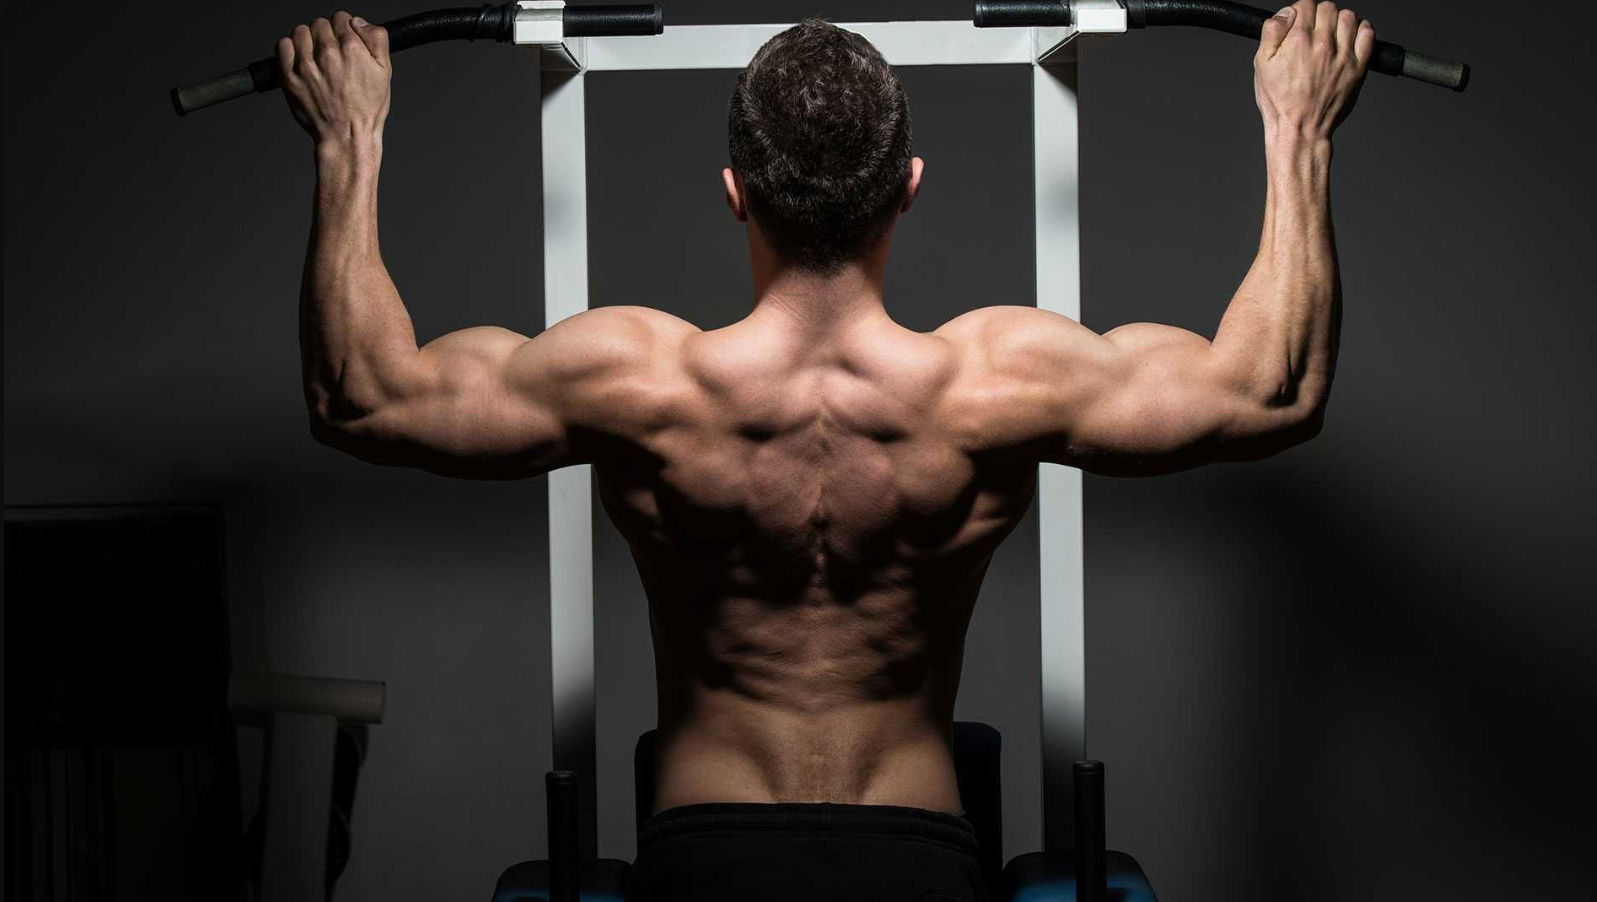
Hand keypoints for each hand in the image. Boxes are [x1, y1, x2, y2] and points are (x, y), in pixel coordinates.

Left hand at [277, 11, 390, 148]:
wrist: (346, 136)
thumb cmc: (366, 108)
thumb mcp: (385, 72)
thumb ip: (377, 39)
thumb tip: (359, 22)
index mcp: (352, 49)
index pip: (341, 18)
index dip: (344, 27)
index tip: (343, 39)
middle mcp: (327, 53)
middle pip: (320, 23)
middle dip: (326, 33)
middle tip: (330, 51)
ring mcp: (306, 65)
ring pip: (300, 31)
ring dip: (307, 39)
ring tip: (314, 55)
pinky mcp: (290, 77)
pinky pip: (283, 46)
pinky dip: (290, 48)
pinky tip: (300, 60)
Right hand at [1254, 1, 1374, 141]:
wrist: (1300, 129)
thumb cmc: (1279, 102)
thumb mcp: (1261, 65)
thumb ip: (1271, 32)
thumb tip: (1286, 13)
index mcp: (1298, 41)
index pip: (1305, 5)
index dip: (1299, 10)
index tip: (1298, 21)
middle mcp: (1323, 45)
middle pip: (1327, 8)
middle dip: (1318, 14)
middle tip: (1312, 29)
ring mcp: (1343, 56)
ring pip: (1348, 17)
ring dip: (1339, 19)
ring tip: (1330, 32)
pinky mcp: (1358, 67)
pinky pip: (1367, 34)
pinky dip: (1361, 28)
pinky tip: (1349, 36)